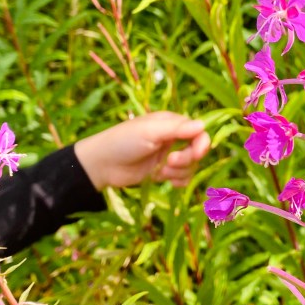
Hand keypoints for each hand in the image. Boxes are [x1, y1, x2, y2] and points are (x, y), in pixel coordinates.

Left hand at [74, 111, 209, 190]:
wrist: (102, 165)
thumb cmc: (123, 141)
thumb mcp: (149, 132)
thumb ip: (176, 129)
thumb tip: (203, 125)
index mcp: (171, 123)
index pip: (198, 132)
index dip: (201, 143)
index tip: (196, 153)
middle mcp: (172, 139)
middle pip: (197, 150)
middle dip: (187, 159)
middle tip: (169, 162)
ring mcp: (168, 156)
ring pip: (190, 166)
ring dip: (179, 171)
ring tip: (161, 171)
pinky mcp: (163, 172)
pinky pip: (182, 178)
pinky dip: (178, 181)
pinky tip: (166, 181)